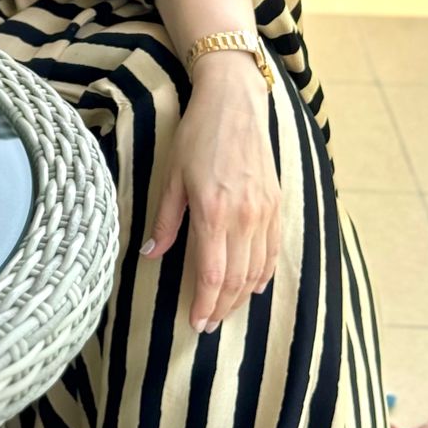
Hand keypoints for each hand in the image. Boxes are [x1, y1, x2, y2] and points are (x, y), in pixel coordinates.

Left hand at [139, 53, 280, 334]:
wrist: (234, 102)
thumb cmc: (197, 134)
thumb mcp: (171, 174)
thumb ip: (165, 219)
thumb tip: (150, 254)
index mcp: (213, 210)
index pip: (211, 273)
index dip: (204, 304)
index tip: (196, 324)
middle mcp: (243, 216)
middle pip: (236, 279)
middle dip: (222, 307)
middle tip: (209, 325)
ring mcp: (264, 211)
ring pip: (257, 270)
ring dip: (242, 296)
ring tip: (225, 310)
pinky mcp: (276, 203)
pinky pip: (272, 250)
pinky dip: (263, 273)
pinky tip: (253, 285)